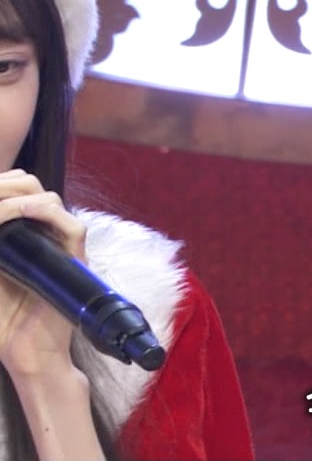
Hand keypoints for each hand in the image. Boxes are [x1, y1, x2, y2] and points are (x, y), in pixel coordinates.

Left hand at [0, 170, 84, 378]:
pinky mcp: (74, 261)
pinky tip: (20, 214)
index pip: (14, 192)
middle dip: (4, 185)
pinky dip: (44, 213)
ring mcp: (59, 247)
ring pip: (48, 199)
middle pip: (29, 186)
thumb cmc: (4, 324)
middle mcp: (42, 236)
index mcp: (20, 237)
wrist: (28, 355)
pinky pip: (71, 226)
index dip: (0, 186)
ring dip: (18, 197)